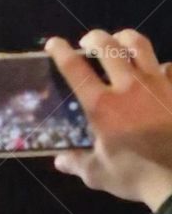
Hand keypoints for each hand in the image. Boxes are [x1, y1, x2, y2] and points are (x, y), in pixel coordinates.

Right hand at [45, 29, 171, 210]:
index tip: (54, 43)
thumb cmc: (137, 176)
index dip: (60, 51)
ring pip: (140, 45)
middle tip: (88, 41)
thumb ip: (77, 163)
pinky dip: (161, 66)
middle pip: (107, 45)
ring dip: (125, 38)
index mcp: (102, 105)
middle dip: (94, 37)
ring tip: (120, 41)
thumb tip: (59, 161)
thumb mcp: (99, 174)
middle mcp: (128, 86)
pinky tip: (159, 72)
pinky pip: (169, 67)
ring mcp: (156, 85)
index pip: (74, 68)